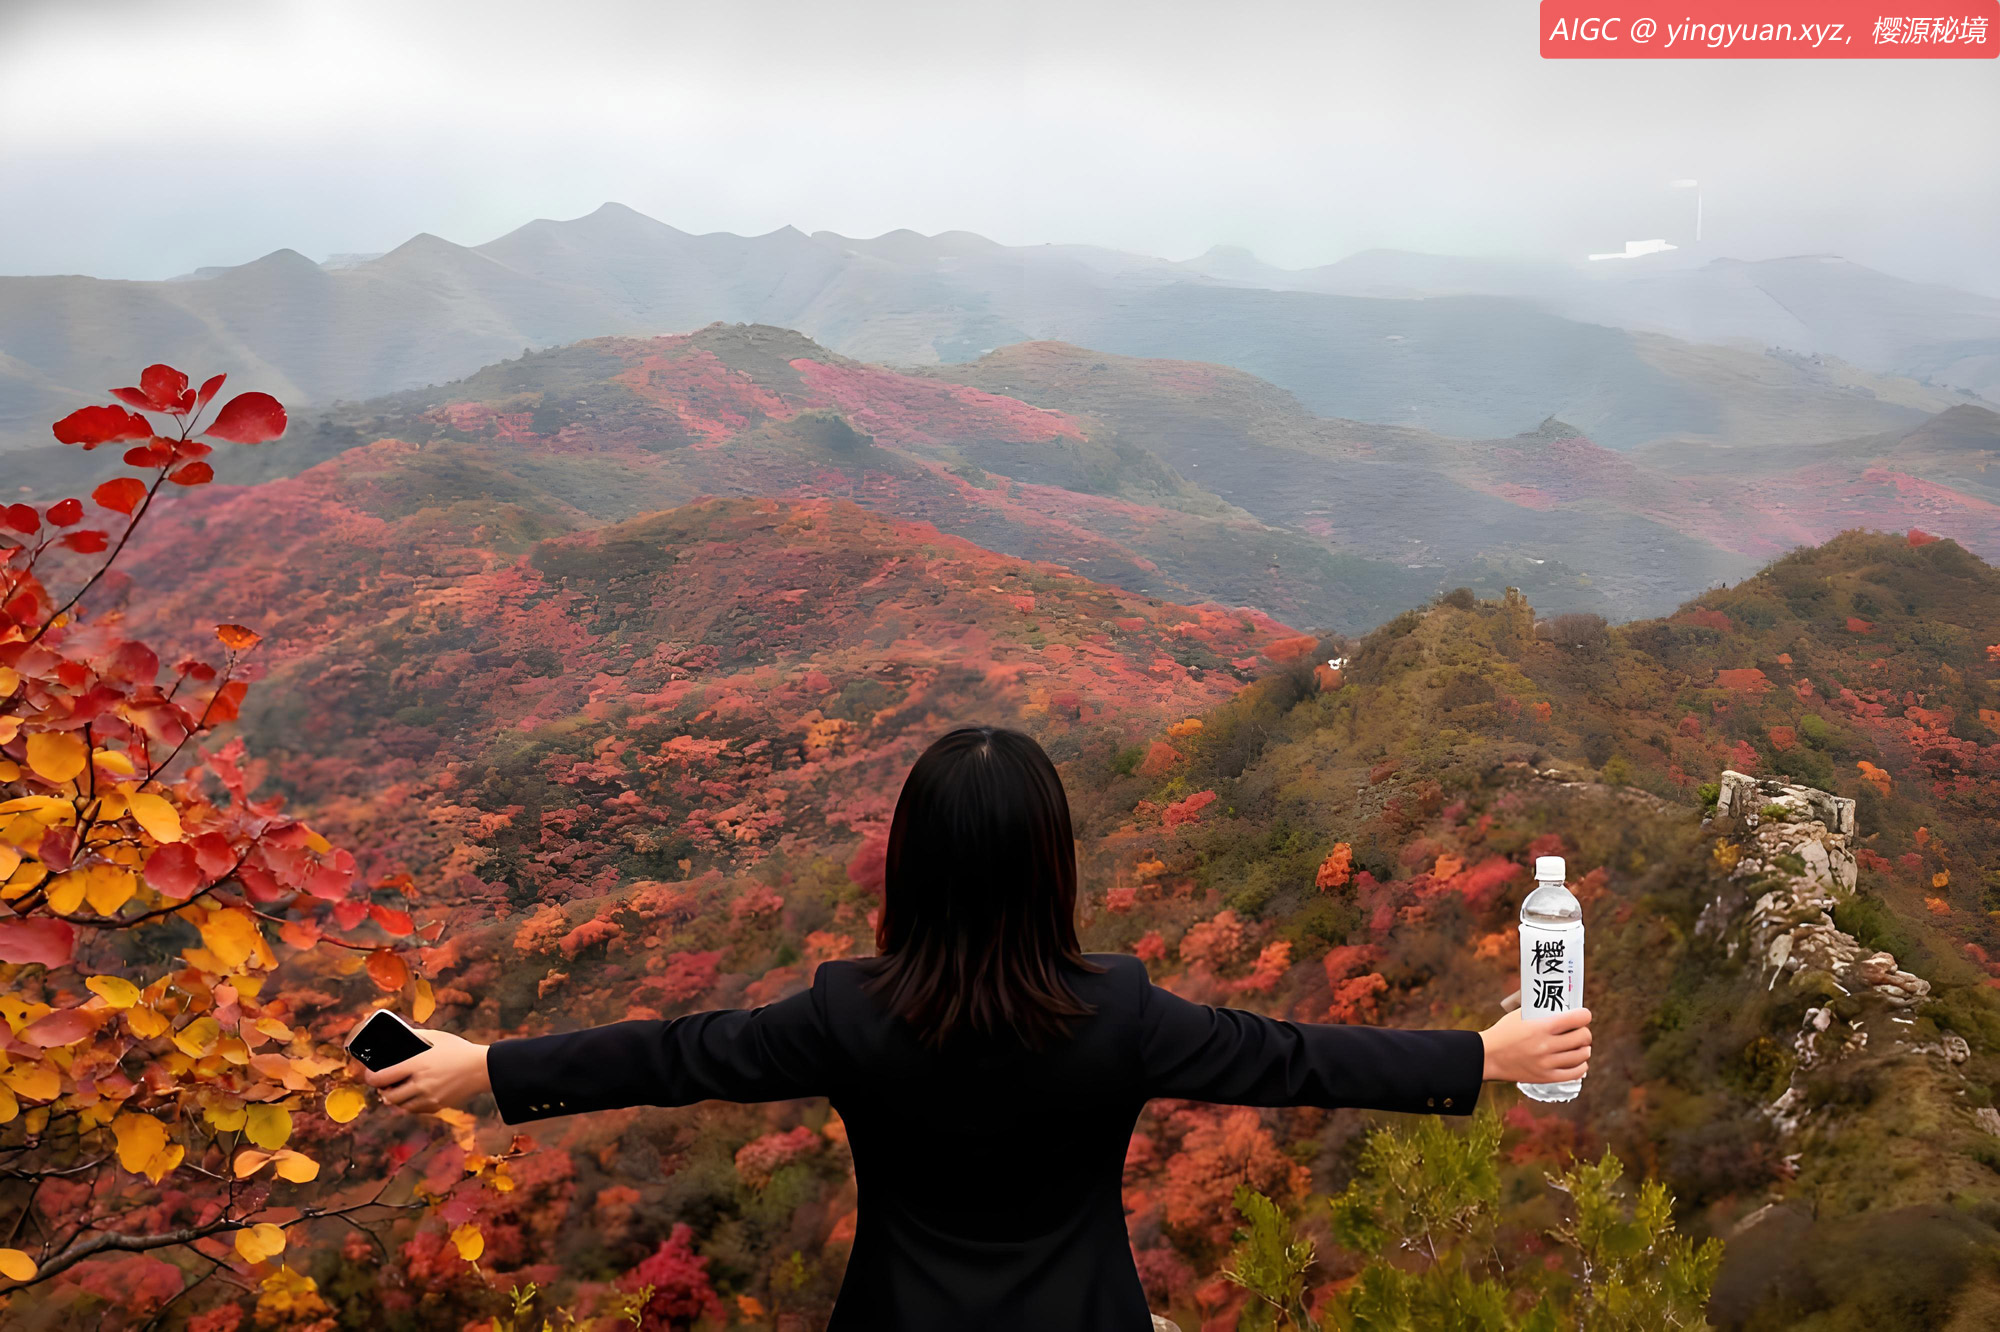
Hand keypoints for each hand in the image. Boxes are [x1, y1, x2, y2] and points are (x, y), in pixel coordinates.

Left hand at [359, 1028, 491, 1114]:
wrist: (482, 1068)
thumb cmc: (459, 1050)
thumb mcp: (436, 1038)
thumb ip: (415, 1036)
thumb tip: (399, 1034)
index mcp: (417, 1065)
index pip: (381, 1078)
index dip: (371, 1077)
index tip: (371, 1074)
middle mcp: (420, 1084)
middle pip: (388, 1096)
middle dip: (383, 1091)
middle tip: (385, 1084)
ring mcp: (429, 1097)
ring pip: (401, 1106)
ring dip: (396, 1099)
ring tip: (399, 1090)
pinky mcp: (437, 1106)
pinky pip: (416, 1110)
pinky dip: (411, 1104)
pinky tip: (415, 1095)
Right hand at [1479, 1008, 1590, 1083]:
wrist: (1488, 1056)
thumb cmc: (1504, 1032)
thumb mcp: (1520, 1015)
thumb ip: (1542, 1012)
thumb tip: (1562, 1008)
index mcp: (1541, 1027)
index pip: (1577, 1019)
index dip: (1584, 1015)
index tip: (1584, 1015)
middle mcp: (1546, 1045)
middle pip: (1583, 1037)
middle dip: (1584, 1032)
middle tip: (1580, 1031)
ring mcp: (1547, 1063)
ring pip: (1582, 1055)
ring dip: (1584, 1048)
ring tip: (1580, 1046)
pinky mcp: (1546, 1077)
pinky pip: (1575, 1073)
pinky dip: (1581, 1065)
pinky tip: (1577, 1061)